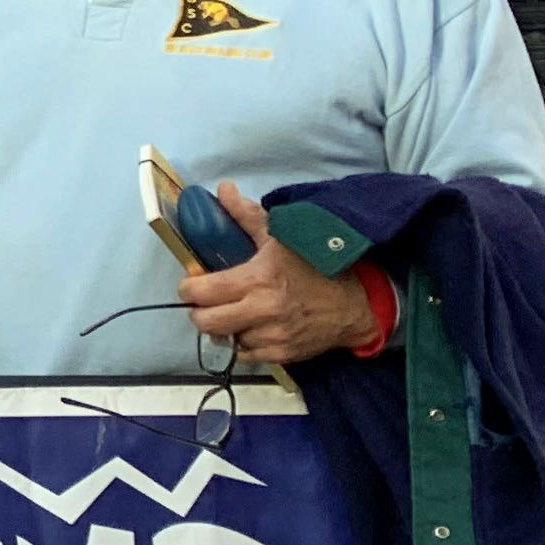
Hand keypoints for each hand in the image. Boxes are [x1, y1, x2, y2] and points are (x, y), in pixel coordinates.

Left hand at [177, 183, 373, 364]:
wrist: (355, 304)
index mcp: (258, 278)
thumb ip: (246, 215)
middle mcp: (263, 310)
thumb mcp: (281, 236)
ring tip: (234, 313)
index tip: (193, 284)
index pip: (200, 292)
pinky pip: (245, 355)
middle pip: (205, 322)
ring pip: (225, 340)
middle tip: (206, 302)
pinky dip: (243, 343)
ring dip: (224, 328)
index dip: (189, 288)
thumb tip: (223, 189)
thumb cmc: (314, 266)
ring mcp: (273, 336)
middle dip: (199, 312)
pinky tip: (251, 328)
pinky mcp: (283, 355)